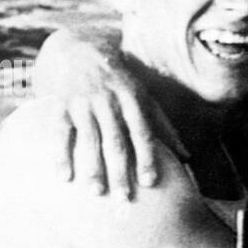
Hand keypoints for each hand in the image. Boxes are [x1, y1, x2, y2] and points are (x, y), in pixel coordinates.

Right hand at [33, 28, 185, 197]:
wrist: (77, 48)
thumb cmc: (118, 80)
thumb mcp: (143, 97)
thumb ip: (164, 127)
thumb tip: (187, 158)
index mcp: (132, 100)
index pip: (142, 133)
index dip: (147, 158)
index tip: (150, 183)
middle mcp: (108, 101)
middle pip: (116, 141)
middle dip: (120, 170)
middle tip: (124, 199)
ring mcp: (83, 102)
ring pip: (90, 139)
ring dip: (93, 167)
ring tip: (96, 192)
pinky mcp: (60, 104)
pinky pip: (61, 133)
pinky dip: (61, 155)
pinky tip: (64, 178)